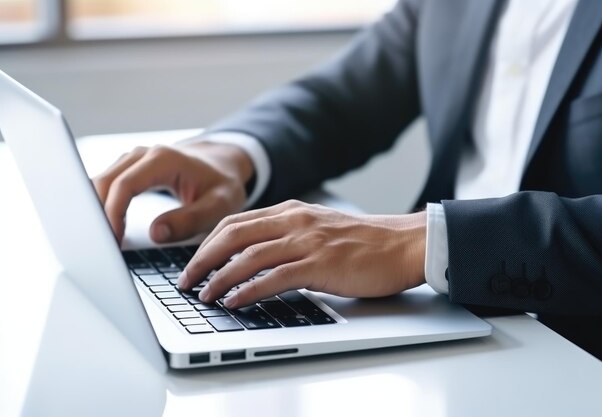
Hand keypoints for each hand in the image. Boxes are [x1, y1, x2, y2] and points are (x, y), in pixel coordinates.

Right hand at [92, 141, 253, 242]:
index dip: (113, 214)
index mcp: (163, 160)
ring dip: (95, 211)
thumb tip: (155, 234)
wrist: (222, 166)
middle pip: (104, 183)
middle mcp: (142, 155)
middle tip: (100, 248)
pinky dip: (100, 207)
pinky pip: (105, 187)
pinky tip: (104, 229)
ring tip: (100, 243)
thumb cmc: (222, 186)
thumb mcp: (217, 206)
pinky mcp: (128, 169)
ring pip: (99, 184)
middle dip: (97, 216)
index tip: (111, 241)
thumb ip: (189, 220)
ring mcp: (132, 160)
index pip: (124, 185)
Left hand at [177, 200, 426, 308]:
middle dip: (203, 258)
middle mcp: (295, 221)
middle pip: (234, 235)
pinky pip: (274, 277)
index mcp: (292, 211)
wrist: (403, 244)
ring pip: (249, 256)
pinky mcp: (321, 265)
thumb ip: (290, 234)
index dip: (209, 242)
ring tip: (204, 295)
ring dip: (220, 277)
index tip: (194, 261)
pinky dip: (249, 290)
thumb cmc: (366, 241)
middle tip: (186, 279)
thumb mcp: (320, 227)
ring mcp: (308, 242)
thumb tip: (258, 256)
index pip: (236, 222)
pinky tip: (235, 300)